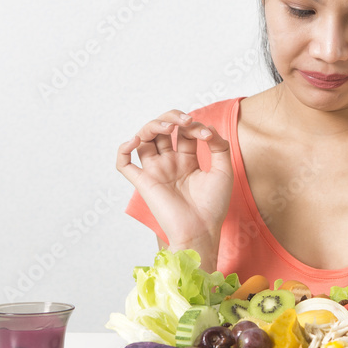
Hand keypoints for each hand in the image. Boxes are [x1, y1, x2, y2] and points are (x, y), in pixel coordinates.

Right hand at [115, 110, 232, 253]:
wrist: (202, 230)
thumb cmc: (213, 206)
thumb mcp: (223, 171)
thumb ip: (219, 147)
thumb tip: (208, 127)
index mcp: (186, 160)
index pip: (184, 132)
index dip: (195, 126)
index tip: (208, 135)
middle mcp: (169, 163)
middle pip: (161, 130)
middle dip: (172, 117)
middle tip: (185, 120)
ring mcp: (155, 171)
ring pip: (143, 139)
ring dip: (152, 125)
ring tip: (169, 126)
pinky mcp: (143, 182)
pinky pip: (123, 164)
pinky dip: (123, 149)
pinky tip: (135, 140)